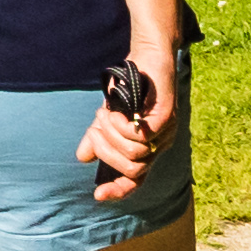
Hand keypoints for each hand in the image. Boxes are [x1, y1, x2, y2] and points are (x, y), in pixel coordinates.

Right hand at [78, 57, 176, 198]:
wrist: (145, 55)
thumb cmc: (129, 86)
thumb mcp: (107, 116)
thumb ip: (98, 138)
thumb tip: (83, 157)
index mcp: (148, 148)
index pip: (136, 181)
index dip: (118, 191)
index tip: (97, 195)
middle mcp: (161, 144)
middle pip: (132, 169)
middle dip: (107, 151)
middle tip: (96, 127)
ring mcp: (167, 131)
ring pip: (135, 153)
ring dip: (111, 134)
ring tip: (104, 114)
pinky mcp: (167, 115)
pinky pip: (142, 136)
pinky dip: (122, 127)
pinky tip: (114, 114)